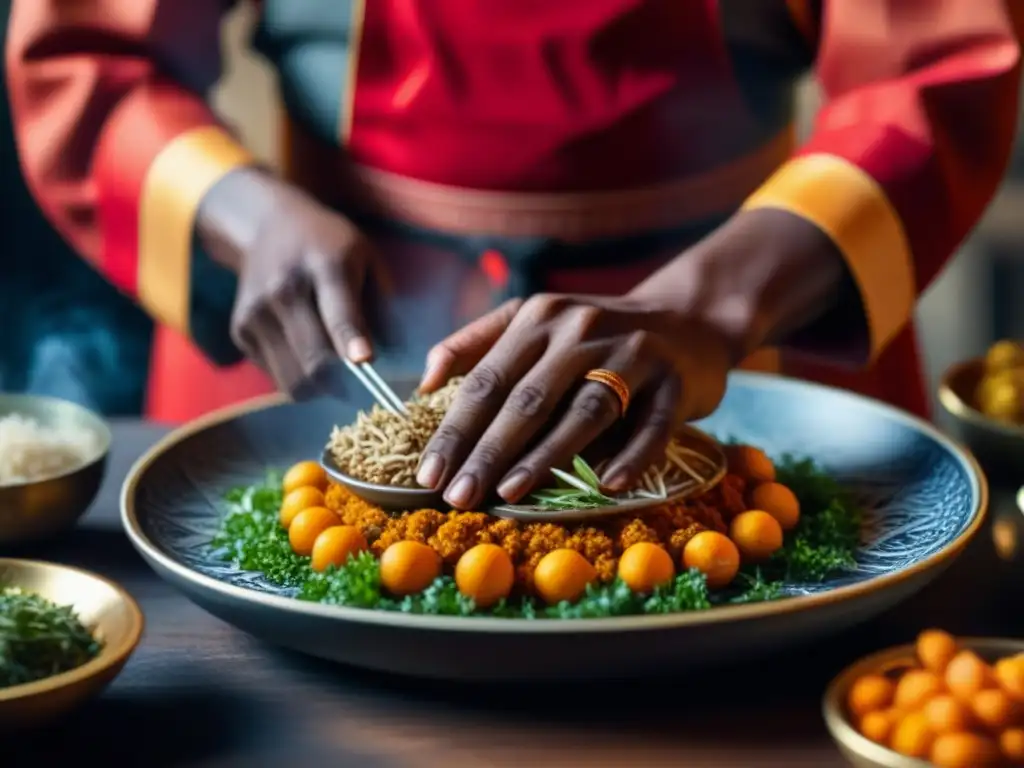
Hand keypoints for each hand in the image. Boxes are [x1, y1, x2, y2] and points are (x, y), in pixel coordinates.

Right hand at [197, 168, 376, 397]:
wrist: (267, 227)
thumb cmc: (330, 246)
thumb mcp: (366, 258)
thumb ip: (382, 305)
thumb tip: (392, 358)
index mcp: (325, 266)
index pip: (338, 312)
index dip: (350, 340)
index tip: (365, 361)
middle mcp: (284, 290)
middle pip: (314, 358)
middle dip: (345, 384)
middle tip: (363, 386)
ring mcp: (256, 312)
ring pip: (294, 379)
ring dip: (321, 389)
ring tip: (336, 374)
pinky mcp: (240, 331)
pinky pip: (277, 377)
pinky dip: (299, 379)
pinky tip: (307, 356)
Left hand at [415, 294, 736, 508]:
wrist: (688, 318)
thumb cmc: (595, 333)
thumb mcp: (535, 321)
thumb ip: (477, 344)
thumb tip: (424, 385)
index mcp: (539, 318)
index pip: (488, 380)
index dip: (455, 429)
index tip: (428, 475)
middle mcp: (582, 329)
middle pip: (527, 398)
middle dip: (487, 451)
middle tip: (458, 496)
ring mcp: (633, 353)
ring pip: (583, 410)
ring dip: (544, 455)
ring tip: (509, 492)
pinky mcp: (675, 381)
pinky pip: (652, 426)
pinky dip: (631, 456)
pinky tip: (607, 486)